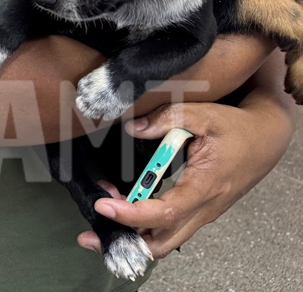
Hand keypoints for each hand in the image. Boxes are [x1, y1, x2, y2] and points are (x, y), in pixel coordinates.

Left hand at [76, 100, 292, 258]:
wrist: (266, 139)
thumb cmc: (236, 128)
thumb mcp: (205, 114)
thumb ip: (169, 118)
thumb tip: (134, 127)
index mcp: (205, 187)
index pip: (165, 213)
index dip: (131, 214)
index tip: (103, 205)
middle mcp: (202, 209)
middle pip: (161, 243)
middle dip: (124, 241)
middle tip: (91, 231)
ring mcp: (200, 213)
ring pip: (162, 240)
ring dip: (130, 232)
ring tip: (103, 209)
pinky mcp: (196, 211)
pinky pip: (167, 228)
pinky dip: (141, 224)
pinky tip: (121, 203)